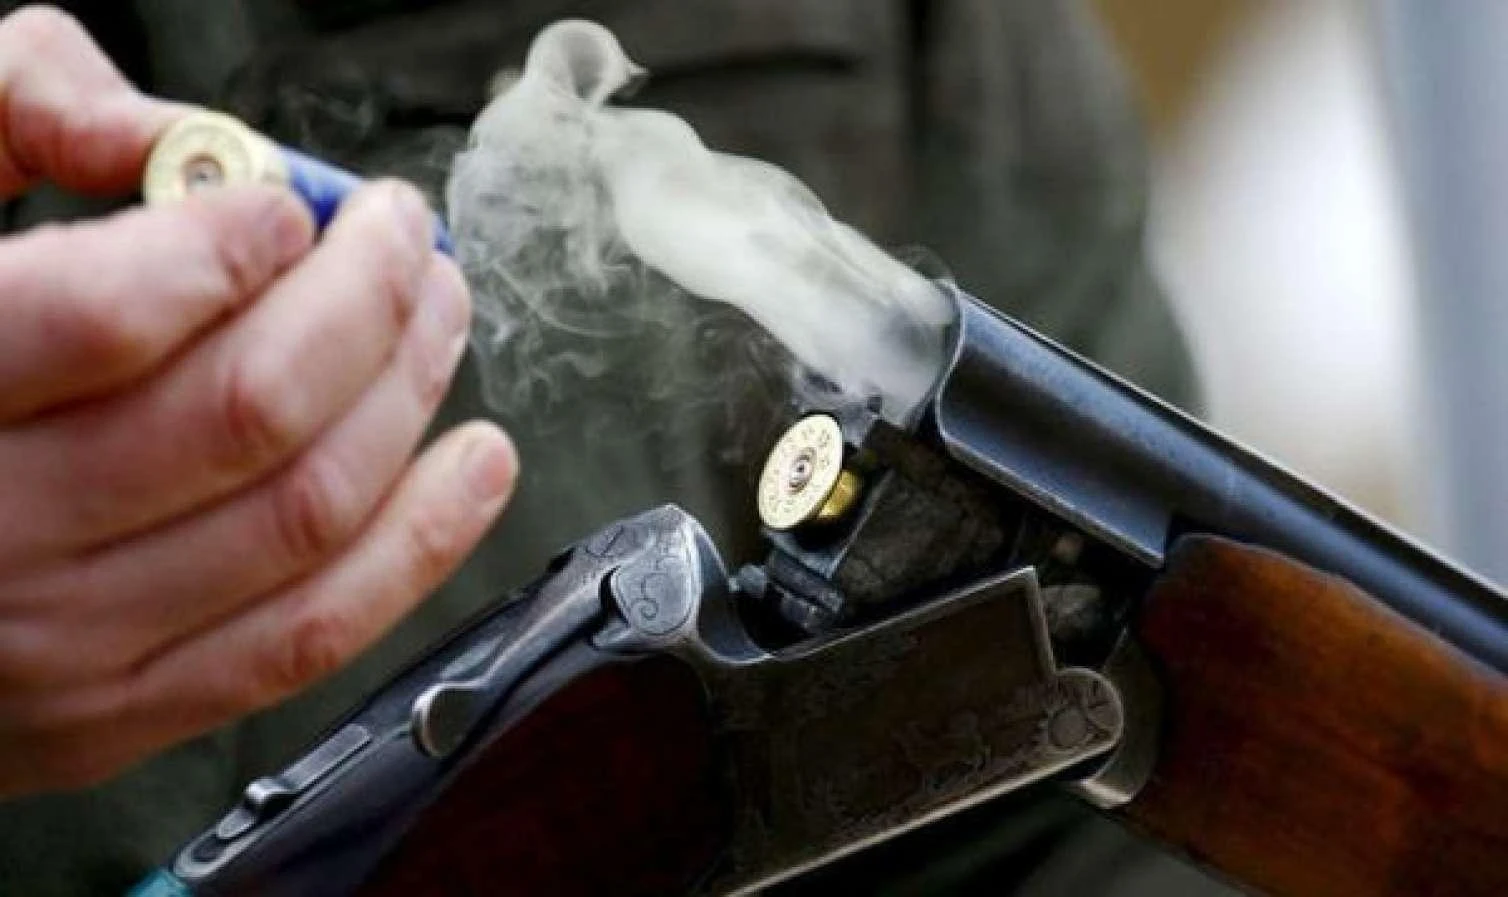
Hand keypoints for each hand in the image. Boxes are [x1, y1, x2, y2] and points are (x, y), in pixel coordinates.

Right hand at [0, 6, 516, 796]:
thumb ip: (14, 123)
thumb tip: (166, 133)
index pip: (111, 315)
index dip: (236, 242)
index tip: (289, 204)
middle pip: (248, 411)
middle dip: (368, 301)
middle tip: (403, 234)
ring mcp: (64, 644)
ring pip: (304, 514)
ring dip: (409, 396)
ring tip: (442, 315)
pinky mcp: (123, 710)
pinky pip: (313, 633)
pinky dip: (423, 542)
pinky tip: (476, 465)